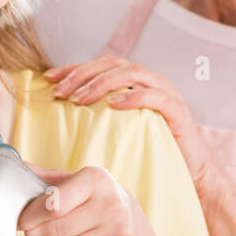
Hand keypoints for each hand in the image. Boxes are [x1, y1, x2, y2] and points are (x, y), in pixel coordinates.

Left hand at [18, 164, 156, 235]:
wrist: (136, 228)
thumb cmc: (95, 202)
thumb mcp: (76, 184)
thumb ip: (45, 178)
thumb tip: (16, 166)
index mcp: (95, 179)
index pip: (53, 203)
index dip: (30, 216)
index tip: (23, 221)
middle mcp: (111, 203)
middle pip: (55, 232)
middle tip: (36, 234)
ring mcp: (120, 231)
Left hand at [44, 58, 213, 195]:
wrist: (187, 172)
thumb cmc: (147, 150)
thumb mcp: (116, 130)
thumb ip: (96, 116)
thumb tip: (57, 115)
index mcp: (132, 81)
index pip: (99, 65)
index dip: (73, 68)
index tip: (48, 78)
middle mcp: (148, 80)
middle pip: (112, 64)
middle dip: (82, 75)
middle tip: (60, 92)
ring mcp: (165, 92)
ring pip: (131, 73)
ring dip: (102, 83)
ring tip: (80, 98)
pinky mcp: (177, 110)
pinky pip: (155, 96)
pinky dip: (134, 97)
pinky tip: (115, 103)